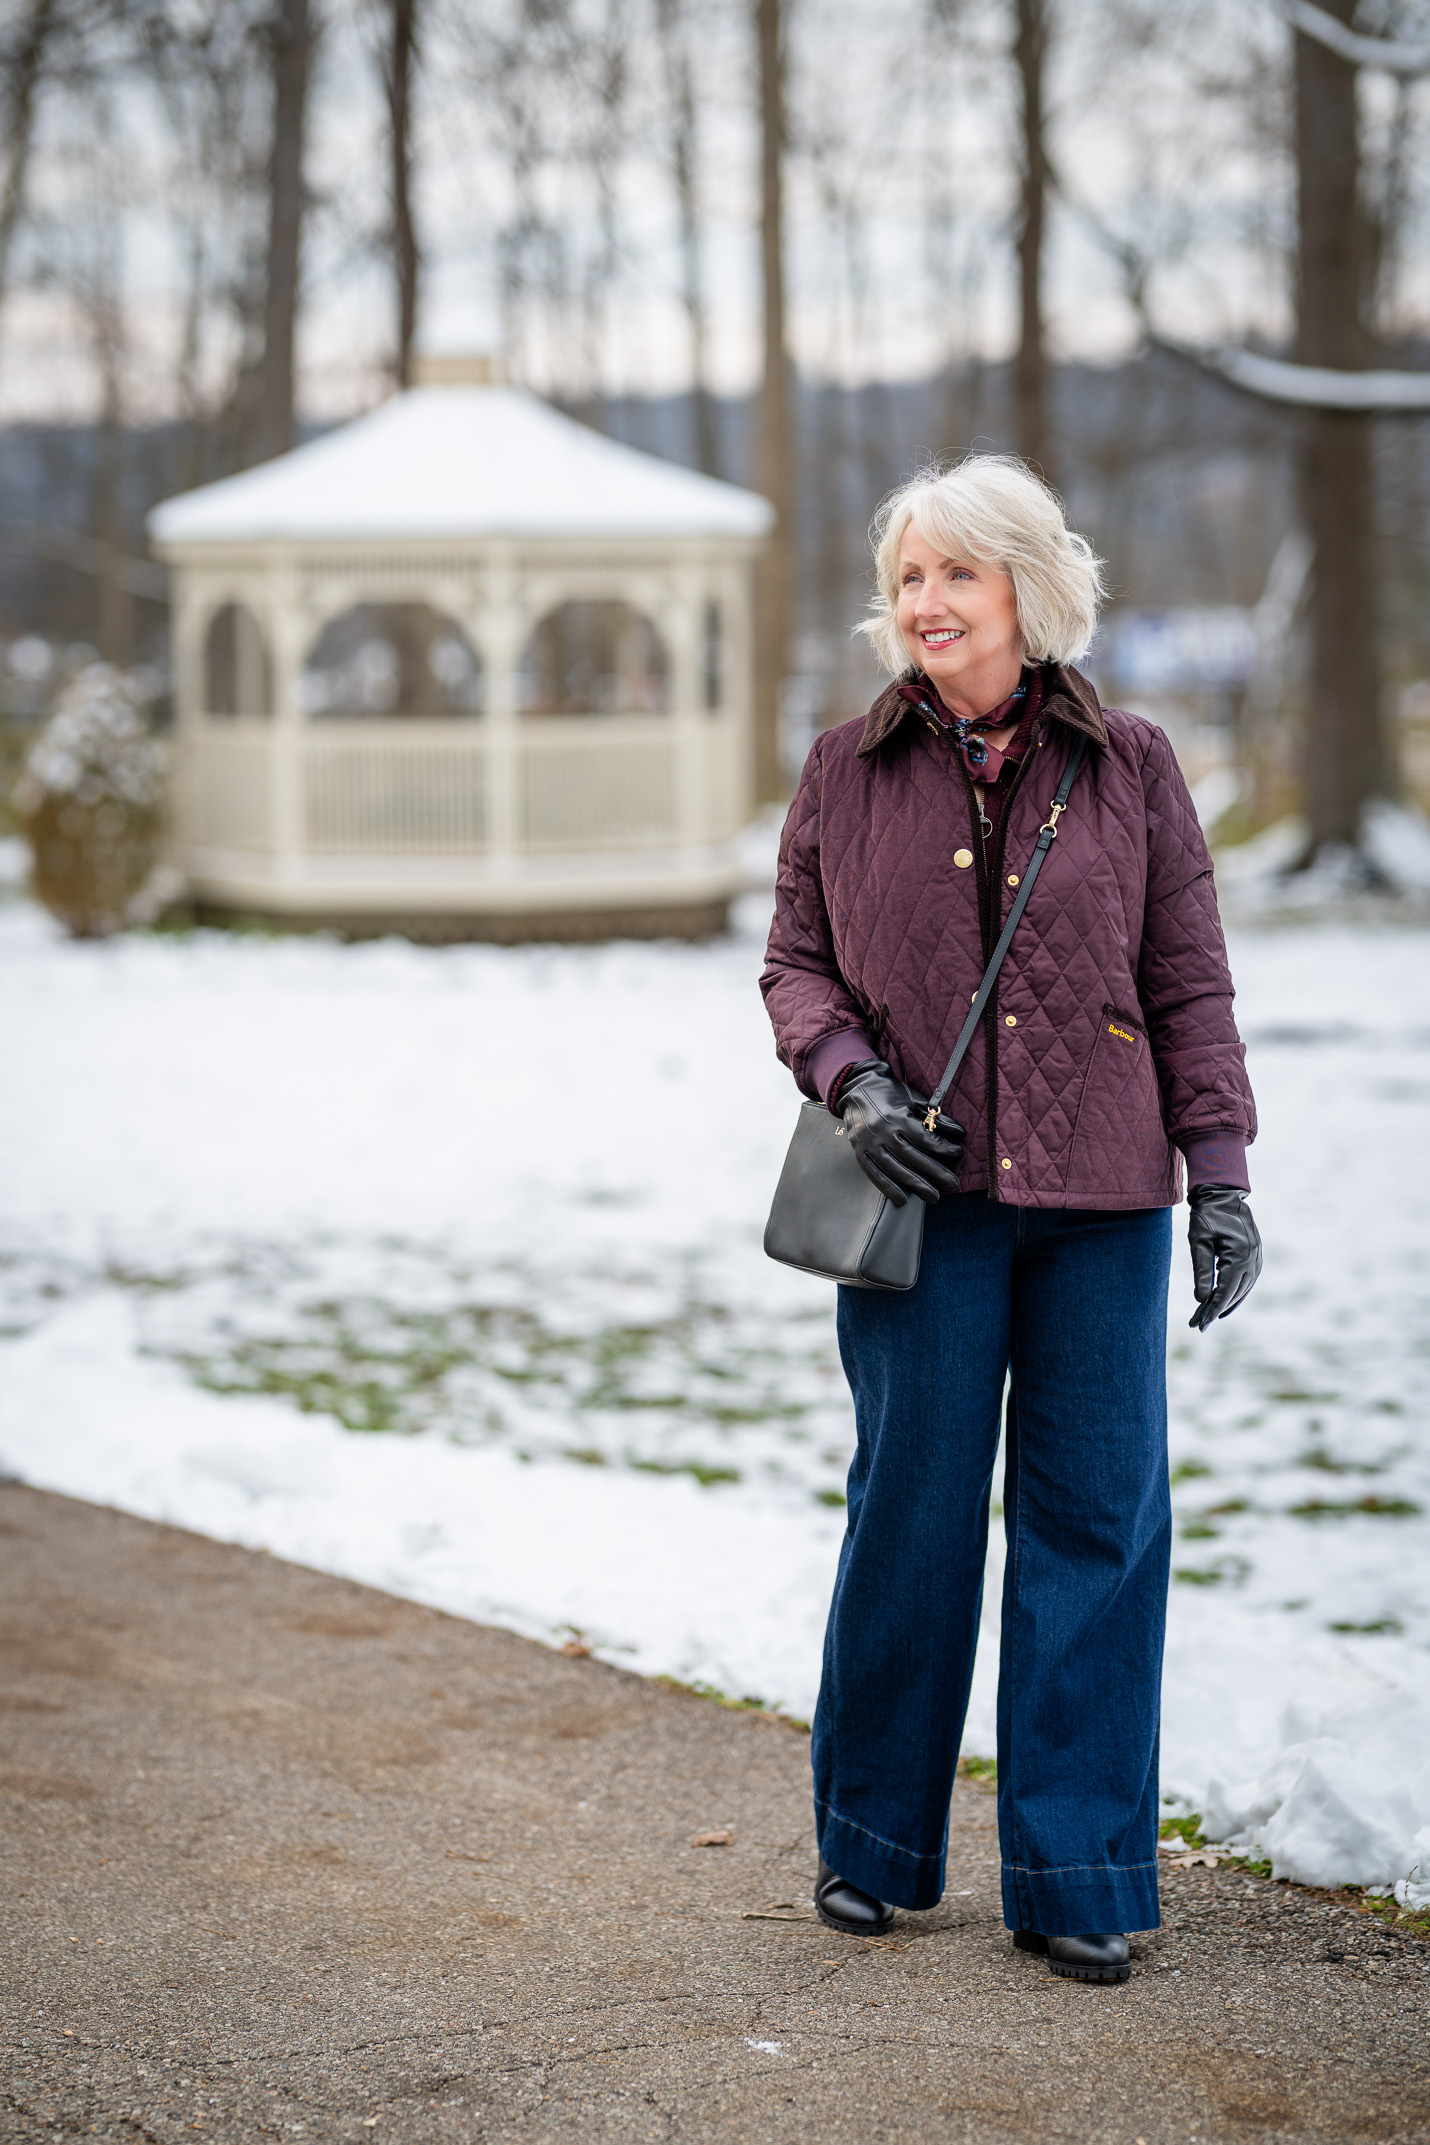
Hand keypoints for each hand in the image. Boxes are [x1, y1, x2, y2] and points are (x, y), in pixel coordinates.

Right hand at [835, 1060, 963, 1206]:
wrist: (857, 1088)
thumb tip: (959, 1132)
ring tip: (933, 1196)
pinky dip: (887, 1188)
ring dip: (915, 1185)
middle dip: (934, 1172)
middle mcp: (882, 1131)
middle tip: (953, 1184)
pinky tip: (902, 1200)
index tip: (958, 1154)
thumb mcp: (915, 1100)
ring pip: (894, 1168)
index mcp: (897, 1117)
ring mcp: (869, 1143)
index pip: (924, 1138)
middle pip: (912, 1157)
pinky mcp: (859, 1152)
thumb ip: (936, 1117)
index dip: (942, 1148)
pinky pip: (874, 1174)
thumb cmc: (891, 1094)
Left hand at [1188, 1185, 1262, 1329]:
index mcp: (1239, 1256)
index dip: (1211, 1310)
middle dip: (1216, 1311)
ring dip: (1227, 1304)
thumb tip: (1201, 1300)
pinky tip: (1226, 1302)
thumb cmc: (1207, 1216)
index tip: (1199, 1324)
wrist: (1223, 1194)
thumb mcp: (1198, 1242)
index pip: (1225, 1292)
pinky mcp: (1256, 1255)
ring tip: (1210, 1318)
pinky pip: (1247, 1281)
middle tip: (1198, 1324)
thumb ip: (1202, 1271)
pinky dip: (1237, 1293)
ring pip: (1243, 1290)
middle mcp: (1253, 1260)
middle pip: (1234, 1294)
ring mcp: (1257, 1258)